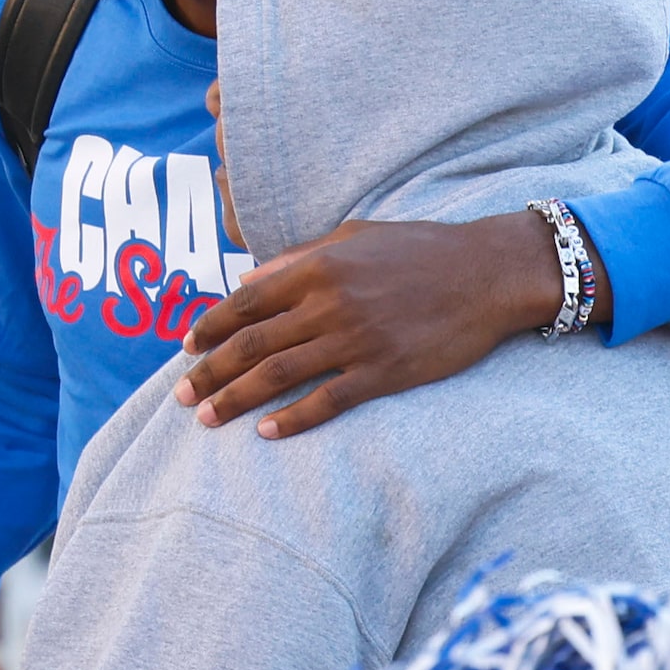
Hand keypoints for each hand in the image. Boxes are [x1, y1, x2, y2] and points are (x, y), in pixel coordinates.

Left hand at [175, 210, 592, 439]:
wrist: (487, 273)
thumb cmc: (422, 249)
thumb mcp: (355, 236)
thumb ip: (300, 257)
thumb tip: (249, 280)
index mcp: (319, 266)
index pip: (246, 301)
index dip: (210, 326)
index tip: (186, 348)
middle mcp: (329, 303)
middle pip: (252, 343)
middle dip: (209, 372)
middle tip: (182, 396)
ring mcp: (356, 340)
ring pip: (279, 375)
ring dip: (236, 399)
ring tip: (208, 419)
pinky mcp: (384, 371)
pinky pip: (327, 401)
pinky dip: (292, 419)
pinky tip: (267, 433)